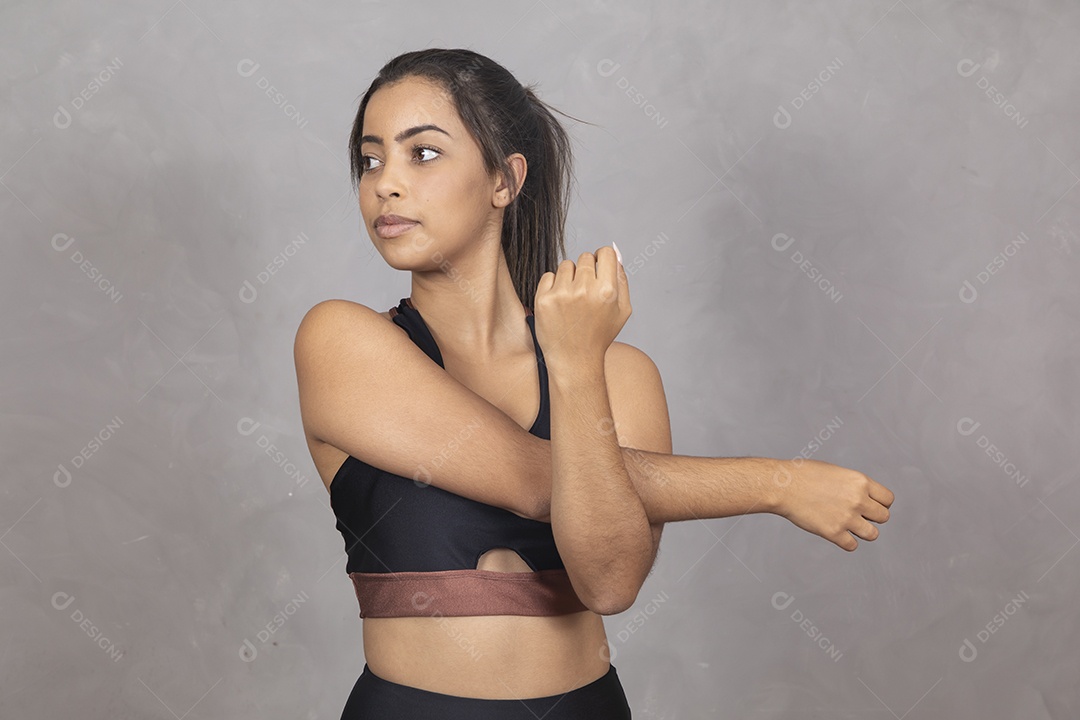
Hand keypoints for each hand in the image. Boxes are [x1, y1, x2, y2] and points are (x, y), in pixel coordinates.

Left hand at [532, 244, 629, 371]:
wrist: (575, 360)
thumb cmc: (600, 335)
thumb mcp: (622, 310)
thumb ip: (622, 279)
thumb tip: (615, 252)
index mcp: (607, 291)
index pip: (605, 253)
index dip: (602, 259)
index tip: (598, 270)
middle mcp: (585, 290)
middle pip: (585, 257)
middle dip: (585, 270)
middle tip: (584, 292)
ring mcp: (563, 294)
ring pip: (566, 265)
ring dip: (569, 277)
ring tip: (571, 300)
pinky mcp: (544, 300)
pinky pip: (548, 276)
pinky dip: (552, 286)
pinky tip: (559, 304)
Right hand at [771, 458, 893, 551]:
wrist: (783, 486)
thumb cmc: (804, 475)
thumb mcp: (837, 472)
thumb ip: (854, 486)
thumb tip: (865, 498)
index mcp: (860, 482)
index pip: (888, 499)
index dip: (880, 503)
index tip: (870, 505)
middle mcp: (858, 500)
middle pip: (884, 517)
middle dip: (872, 517)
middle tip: (857, 515)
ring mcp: (847, 518)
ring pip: (872, 534)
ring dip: (862, 531)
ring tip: (848, 525)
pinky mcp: (834, 533)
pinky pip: (852, 545)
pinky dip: (846, 541)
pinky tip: (836, 532)